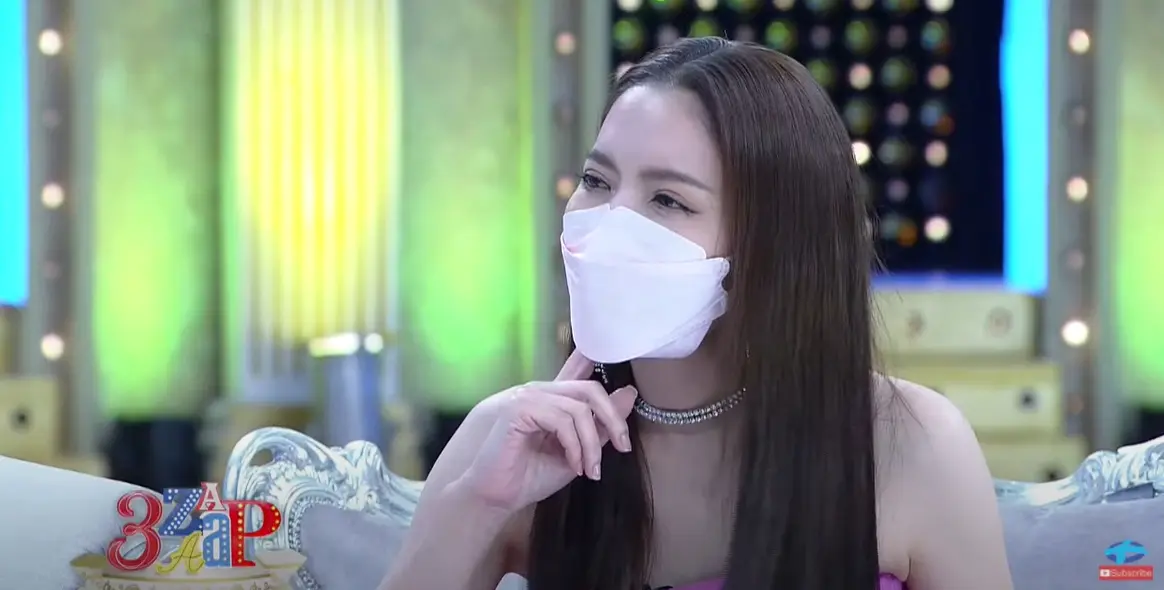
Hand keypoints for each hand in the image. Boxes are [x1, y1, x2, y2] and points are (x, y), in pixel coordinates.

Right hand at [459, 350, 637, 512]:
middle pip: (589, 390)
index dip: (596, 362)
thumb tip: (629, 394)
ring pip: (578, 409)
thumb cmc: (529, 477)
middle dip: (612, 418)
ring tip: (589, 470)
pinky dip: (574, 445)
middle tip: (623, 446)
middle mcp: (540, 392)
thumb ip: (600, 426)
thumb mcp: (577, 453)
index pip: (577, 371)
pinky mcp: (518, 408)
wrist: (494, 497)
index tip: (621, 370)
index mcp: (552, 400)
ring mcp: (528, 397)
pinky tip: (573, 465)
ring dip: (591, 444)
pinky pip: (560, 419)